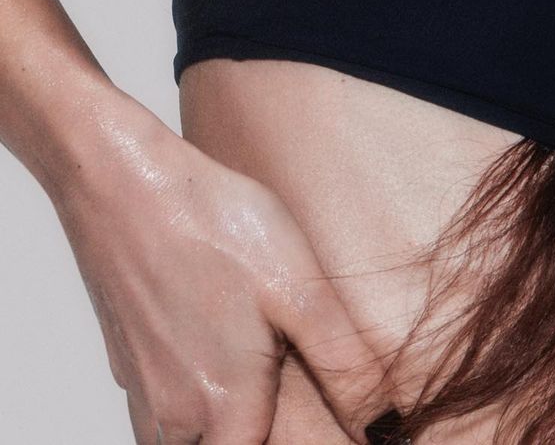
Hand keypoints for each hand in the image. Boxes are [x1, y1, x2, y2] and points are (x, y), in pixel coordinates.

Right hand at [49, 95, 390, 442]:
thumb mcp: (301, 291)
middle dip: (259, 430)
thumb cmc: (214, 225)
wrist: (124, 180)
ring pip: (185, 436)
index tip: (327, 415)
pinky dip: (193, 394)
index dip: (300, 439)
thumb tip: (385, 424)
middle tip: (285, 372)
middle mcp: (174, 413)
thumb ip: (344, 363)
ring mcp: (143, 387)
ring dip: (223, 420)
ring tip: (258, 372)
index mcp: (225, 408)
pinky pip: (162, 405)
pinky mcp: (126, 357)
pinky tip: (217, 341)